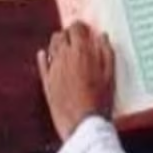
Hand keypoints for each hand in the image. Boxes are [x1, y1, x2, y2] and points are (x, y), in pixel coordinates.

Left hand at [37, 22, 115, 141]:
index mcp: (81, 52)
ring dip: (58, 44)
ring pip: (51, 47)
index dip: (81, 27)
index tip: (86, 30)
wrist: (83, 125)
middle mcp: (64, 57)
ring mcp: (53, 69)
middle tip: (77, 39)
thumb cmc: (100, 101)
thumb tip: (103, 37)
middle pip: (61, 35)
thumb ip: (107, 53)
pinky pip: (42, 64)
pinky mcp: (46, 82)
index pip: (76, 28)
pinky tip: (44, 55)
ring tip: (66, 48)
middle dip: (69, 34)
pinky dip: (43, 57)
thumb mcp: (110, 76)